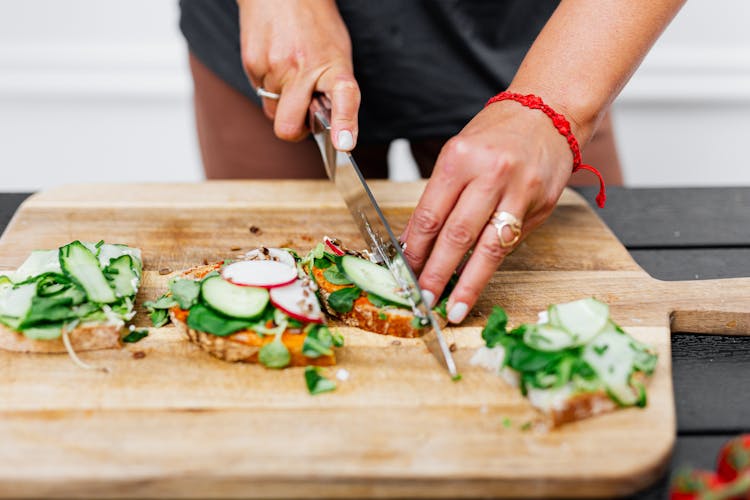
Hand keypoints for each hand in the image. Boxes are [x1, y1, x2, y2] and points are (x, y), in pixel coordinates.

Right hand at [237, 0, 359, 149]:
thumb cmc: (315, 25)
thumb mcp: (338, 55)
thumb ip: (334, 91)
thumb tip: (331, 128)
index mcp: (333, 66)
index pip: (344, 97)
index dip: (344, 123)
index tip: (344, 143)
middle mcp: (303, 69)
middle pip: (288, 127)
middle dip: (294, 129)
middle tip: (303, 112)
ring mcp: (274, 68)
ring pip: (273, 112)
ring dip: (282, 102)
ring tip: (291, 73)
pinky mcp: (252, 64)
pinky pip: (259, 93)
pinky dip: (268, 86)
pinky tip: (276, 63)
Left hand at [402, 99, 574, 322]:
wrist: (547, 114)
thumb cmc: (495, 134)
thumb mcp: (457, 155)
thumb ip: (439, 198)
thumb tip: (416, 242)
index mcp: (461, 158)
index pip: (431, 215)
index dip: (416, 250)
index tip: (405, 272)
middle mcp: (491, 174)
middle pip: (457, 235)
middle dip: (437, 273)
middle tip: (423, 299)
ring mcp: (521, 192)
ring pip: (489, 248)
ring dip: (468, 283)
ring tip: (453, 307)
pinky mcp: (542, 206)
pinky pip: (511, 243)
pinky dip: (491, 265)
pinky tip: (477, 281)